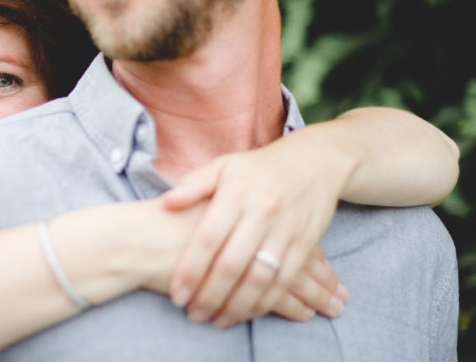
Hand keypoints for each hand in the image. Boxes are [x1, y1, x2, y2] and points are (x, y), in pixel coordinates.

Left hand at [161, 138, 354, 323]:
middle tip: (193, 314)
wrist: (315, 162)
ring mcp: (286, 230)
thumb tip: (166, 203)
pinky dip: (266, 301)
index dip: (191, 270)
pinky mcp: (306, 244)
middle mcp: (262, 213)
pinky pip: (285, 281)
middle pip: (232, 264)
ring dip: (237, 305)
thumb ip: (194, 184)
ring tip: (216, 319)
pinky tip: (247, 312)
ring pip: (260, 278)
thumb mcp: (224, 166)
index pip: (208, 238)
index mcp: (236, 194)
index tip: (177, 294)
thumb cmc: (259, 167)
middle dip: (210, 295)